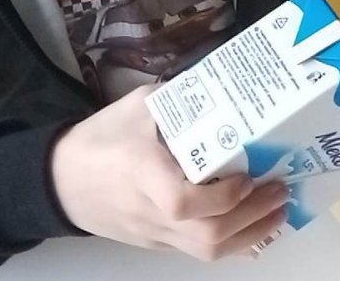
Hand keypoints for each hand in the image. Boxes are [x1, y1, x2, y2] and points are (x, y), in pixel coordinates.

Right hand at [50, 85, 288, 260]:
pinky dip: (233, 244)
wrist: (59, 181)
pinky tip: (257, 227)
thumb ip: (178, 99)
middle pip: (205, 235)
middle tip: (280, 190)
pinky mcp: (156, 244)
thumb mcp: (136, 106)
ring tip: (278, 211)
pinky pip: (198, 253)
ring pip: (206, 251)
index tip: (247, 177)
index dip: (220, 197)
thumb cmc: (100, 139)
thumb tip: (222, 86)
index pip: (181, 202)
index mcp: (142, 172)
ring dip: (251, 234)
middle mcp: (150, 210)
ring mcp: (154, 233)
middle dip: (252, 217)